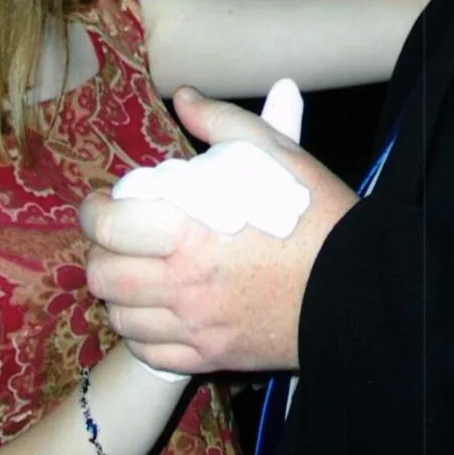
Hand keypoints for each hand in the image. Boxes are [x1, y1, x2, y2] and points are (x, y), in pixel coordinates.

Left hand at [81, 88, 356, 373]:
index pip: (107, 228)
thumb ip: (220, 121)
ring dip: (118, 293)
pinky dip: (141, 332)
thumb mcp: (273, 152)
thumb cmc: (316, 215)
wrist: (360, 287)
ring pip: (119, 317)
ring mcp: (195, 327)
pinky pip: (149, 353)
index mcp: (189, 232)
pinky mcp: (212, 356)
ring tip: (134, 274)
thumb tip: (184, 98)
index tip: (101, 204)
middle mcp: (183, 285)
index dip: (93, 212)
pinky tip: (154, 312)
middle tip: (117, 239)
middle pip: (102, 276)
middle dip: (100, 252)